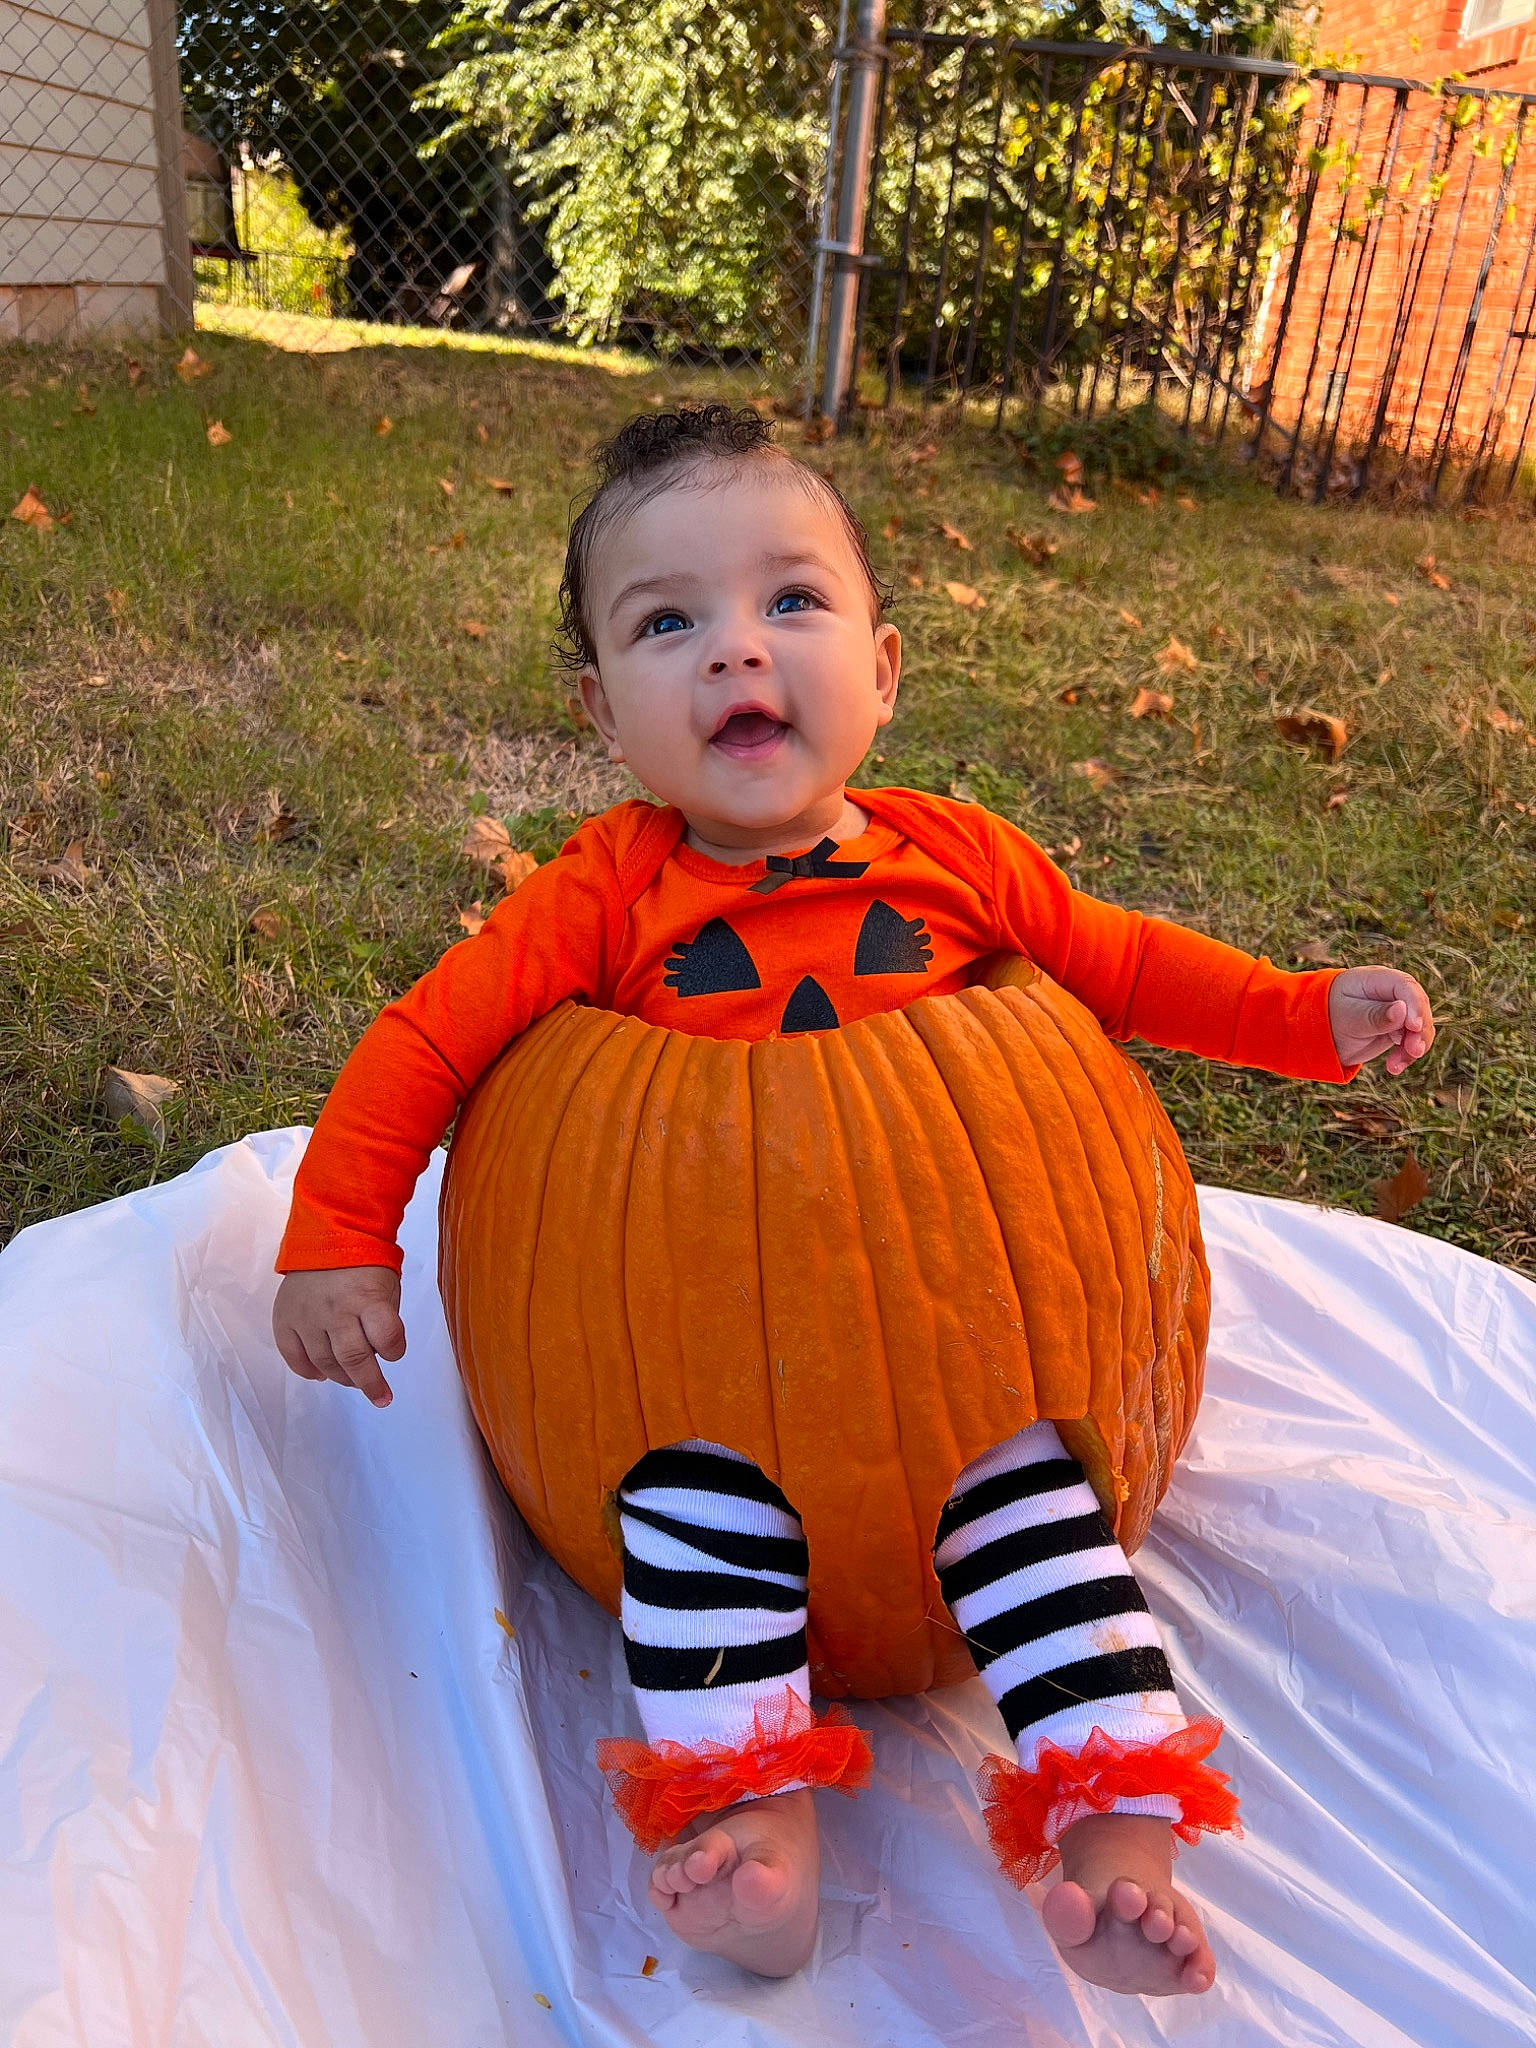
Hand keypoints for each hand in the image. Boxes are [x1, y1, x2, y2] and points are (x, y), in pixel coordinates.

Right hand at [272, 1265, 404, 1407]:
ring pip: (325, 1363)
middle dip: (371, 1383)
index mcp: (366, 1297)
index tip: (396, 1353)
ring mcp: (307, 1316)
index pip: (386, 1337)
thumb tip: (379, 1356)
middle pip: (353, 1358)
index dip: (395, 1351)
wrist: (327, 1235)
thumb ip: (385, 1319)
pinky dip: (309, 1371)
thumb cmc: (364, 1265)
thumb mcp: (387, 1286)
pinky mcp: (285, 1318)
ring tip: (354, 1382)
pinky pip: (294, 1356)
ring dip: (343, 1379)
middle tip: (382, 1397)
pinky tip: (323, 1375)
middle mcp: (335, 1309)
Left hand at [1327, 965, 1435, 1076]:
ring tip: (1396, 1066)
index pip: (1405, 986)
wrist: (1320, 1033)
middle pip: (1418, 1006)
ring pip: (1419, 1027)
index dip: (1415, 1005)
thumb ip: (1375, 1015)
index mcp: (1376, 979)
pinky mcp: (1398, 1028)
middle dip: (1420, 1030)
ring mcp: (1398, 1010)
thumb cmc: (1330, 1017)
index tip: (1414, 1027)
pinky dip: (1407, 1055)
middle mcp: (1391, 992)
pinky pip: (1412, 1041)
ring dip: (1414, 1047)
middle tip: (1414, 1051)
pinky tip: (1394, 1068)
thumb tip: (1402, 1008)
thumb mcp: (1349, 1017)